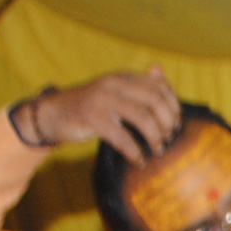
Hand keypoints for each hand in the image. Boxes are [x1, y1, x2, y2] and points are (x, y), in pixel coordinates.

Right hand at [19, 70, 182, 161]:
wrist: (54, 113)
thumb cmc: (91, 107)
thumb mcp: (114, 91)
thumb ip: (137, 84)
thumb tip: (159, 68)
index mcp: (124, 76)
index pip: (161, 87)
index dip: (174, 108)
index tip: (175, 126)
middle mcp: (114, 83)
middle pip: (156, 101)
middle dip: (168, 124)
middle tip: (167, 140)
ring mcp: (102, 99)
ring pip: (143, 118)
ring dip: (155, 138)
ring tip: (157, 150)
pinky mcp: (92, 118)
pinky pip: (123, 138)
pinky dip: (135, 152)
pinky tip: (139, 161)